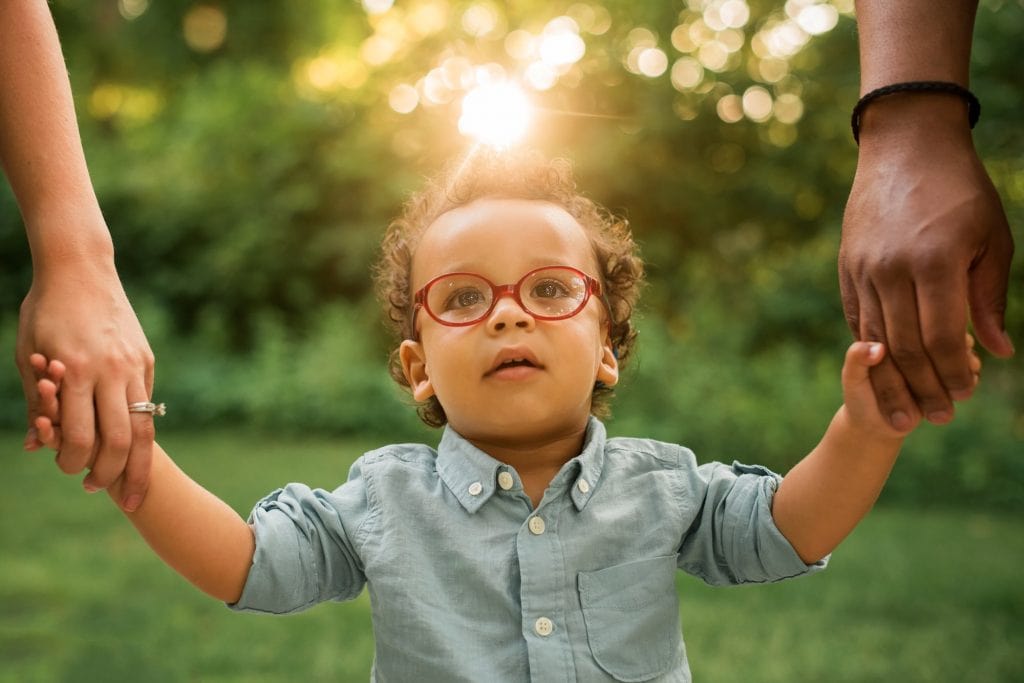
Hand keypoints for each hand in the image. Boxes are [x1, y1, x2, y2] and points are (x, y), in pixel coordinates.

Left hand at [17, 262, 154, 511]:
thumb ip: (37, 400)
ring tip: (131, 487)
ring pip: (145, 427)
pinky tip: (134, 448)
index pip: (80, 435)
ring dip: (137, 464)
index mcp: (75, 370)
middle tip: (103, 492)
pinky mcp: (145, 359)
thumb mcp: (28, 355)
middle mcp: (110, 370)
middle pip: (120, 439)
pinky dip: (141, 431)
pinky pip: (147, 403)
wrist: (81, 268)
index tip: (70, 474)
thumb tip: (36, 445)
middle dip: (111, 474)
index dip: (74, 463)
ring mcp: (133, 364)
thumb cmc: (45, 311)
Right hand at [841, 122, 1013, 431]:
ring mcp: (864, 270)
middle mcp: (892, 270)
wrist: (904, 148)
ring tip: (907, 408)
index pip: (941, 338)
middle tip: (937, 418)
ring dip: (892, 380)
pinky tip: (885, 367)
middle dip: (922, 390)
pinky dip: (871, 349)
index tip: (966, 394)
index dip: (954, 374)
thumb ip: (989, 298)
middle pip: (904, 348)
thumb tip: (995, 351)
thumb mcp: (991, 239)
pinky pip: (858, 319)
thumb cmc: (960, 190)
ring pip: (875, 339)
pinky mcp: (848, 268)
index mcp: (935, 263)